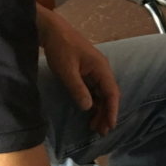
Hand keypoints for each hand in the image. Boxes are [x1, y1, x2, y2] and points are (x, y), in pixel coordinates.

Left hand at [37, 6, 119, 135]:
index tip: (110, 125)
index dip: (112, 110)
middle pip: (108, 95)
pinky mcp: (86, 73)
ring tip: (94, 127)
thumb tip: (89, 108)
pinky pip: (94, 91)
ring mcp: (94, 72)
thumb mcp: (67, 71)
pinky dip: (93, 103)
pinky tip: (89, 113)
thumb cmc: (61, 49)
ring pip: (101, 95)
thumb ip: (78, 89)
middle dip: (106, 113)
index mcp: (101, 68)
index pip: (112, 92)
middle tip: (100, 132)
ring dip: (100, 110)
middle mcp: (101, 71)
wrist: (53, 32)